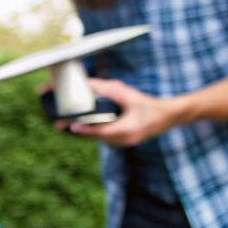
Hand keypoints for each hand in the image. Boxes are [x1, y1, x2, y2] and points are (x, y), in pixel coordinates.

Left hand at [69, 78, 185, 146]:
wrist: (167, 117)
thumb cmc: (149, 105)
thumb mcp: (130, 95)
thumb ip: (110, 90)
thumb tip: (91, 84)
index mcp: (129, 129)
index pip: (103, 131)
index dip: (87, 129)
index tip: (72, 126)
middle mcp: (125, 139)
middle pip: (97, 137)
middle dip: (79, 131)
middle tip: (59, 125)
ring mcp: (124, 143)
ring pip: (99, 139)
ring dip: (84, 132)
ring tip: (65, 125)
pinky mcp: (122, 143)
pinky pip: (104, 139)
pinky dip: (93, 133)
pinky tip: (81, 127)